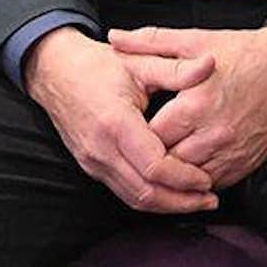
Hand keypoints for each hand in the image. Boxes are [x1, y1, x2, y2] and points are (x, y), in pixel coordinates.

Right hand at [24, 27, 219, 215]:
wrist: (55, 72)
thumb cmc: (98, 66)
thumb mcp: (139, 61)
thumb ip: (175, 69)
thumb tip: (210, 63)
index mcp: (116, 124)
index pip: (153, 167)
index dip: (184, 177)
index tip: (208, 179)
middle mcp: (101, 149)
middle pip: (144, 192)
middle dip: (180, 201)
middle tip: (210, 200)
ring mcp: (93, 161)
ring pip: (132, 198)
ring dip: (167, 204)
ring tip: (197, 201)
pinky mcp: (92, 166)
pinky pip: (123, 191)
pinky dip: (150, 198)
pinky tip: (172, 194)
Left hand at [105, 24, 266, 188]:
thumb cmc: (242, 52)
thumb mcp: (195, 41)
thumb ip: (150, 41)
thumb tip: (113, 38)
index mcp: (194, 105)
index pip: (148, 138)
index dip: (134, 136)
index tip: (129, 128)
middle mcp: (213, 134)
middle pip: (165, 164)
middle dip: (150, 158)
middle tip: (139, 149)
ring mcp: (232, 151)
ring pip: (188, 179)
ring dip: (173, 172)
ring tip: (161, 160)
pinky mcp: (247, 161)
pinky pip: (214, 183)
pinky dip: (198, 178)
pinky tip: (189, 166)